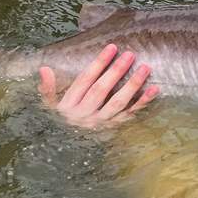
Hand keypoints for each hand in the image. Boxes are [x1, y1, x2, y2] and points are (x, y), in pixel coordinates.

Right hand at [38, 43, 158, 128]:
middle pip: (102, 90)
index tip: (112, 47)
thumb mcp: (49, 107)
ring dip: (133, 85)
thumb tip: (43, 68)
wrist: (66, 150)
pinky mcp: (114, 126)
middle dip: (116, 71)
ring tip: (145, 68)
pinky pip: (130, 114)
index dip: (98, 63)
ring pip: (118, 103)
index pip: (85, 81)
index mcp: (70, 105)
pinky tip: (154, 89)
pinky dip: (143, 102)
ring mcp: (102, 122)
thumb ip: (47, 88)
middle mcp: (86, 114)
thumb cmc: (59, 120)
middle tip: (130, 54)